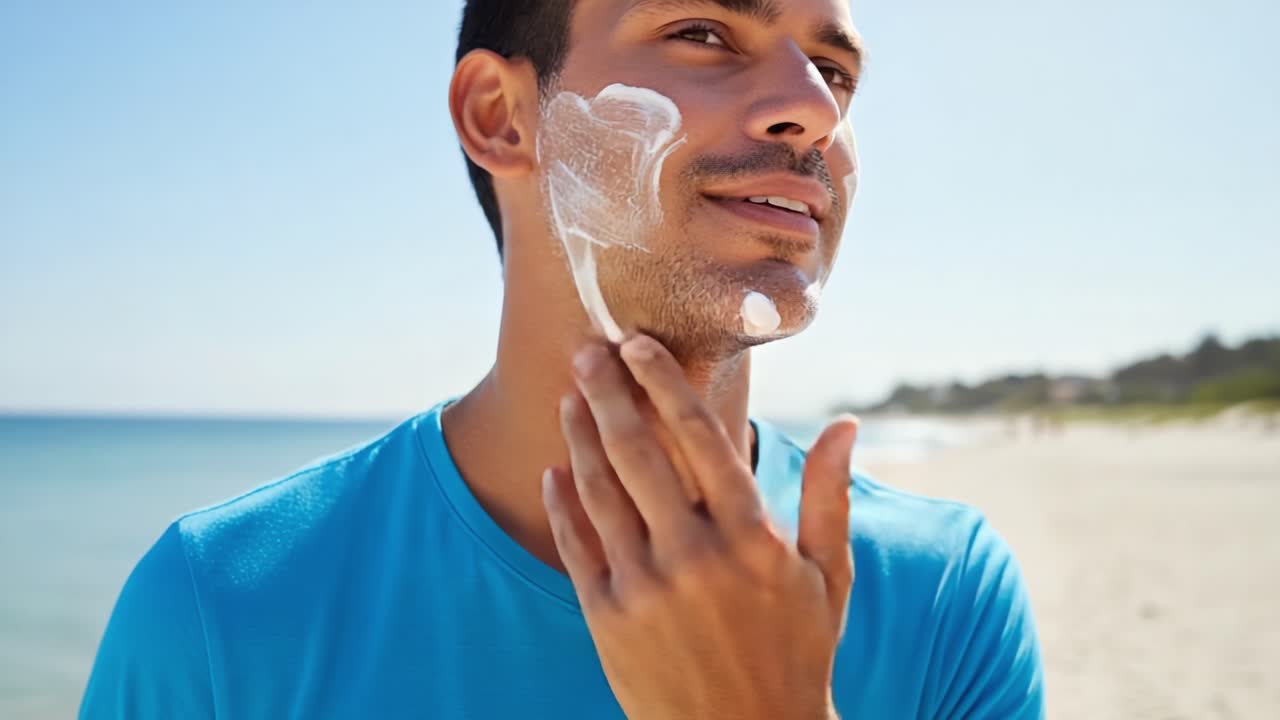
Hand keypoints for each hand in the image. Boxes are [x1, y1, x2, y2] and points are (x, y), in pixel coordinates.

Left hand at [543, 334, 858, 719]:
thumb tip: (848, 425)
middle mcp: (694, 553)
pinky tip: (555, 470)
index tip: (639, 344)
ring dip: (580, 436)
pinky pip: (577, 545)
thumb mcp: (830, 577)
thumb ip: (831, 497)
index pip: (699, 436)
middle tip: (587, 350)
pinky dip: (563, 503)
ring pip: (601, 490)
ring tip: (570, 397)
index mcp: (751, 536)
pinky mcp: (608, 618)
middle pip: (638, 450)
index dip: (664, 382)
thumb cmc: (798, 654)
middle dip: (609, 391)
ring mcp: (645, 586)